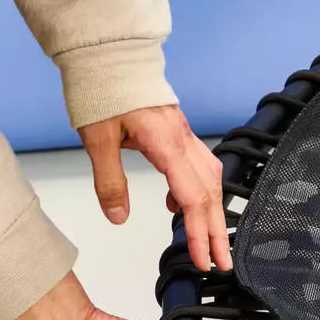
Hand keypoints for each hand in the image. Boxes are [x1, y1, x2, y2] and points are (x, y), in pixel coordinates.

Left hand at [78, 105, 230, 273]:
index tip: (202, 258)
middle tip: (220, 263)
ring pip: (209, 179)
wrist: (109, 56)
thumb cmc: (104, 91)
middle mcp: (183, 140)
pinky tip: (178, 206)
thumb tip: (118, 217)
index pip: (191, 198)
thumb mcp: (98, 142)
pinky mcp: (177, 132)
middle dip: (216, 231)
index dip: (198, 233)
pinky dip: (195, 191)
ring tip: (208, 242)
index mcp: (167, 144)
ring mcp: (183, 135)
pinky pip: (197, 166)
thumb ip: (110, 183)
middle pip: (209, 193)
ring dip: (211, 214)